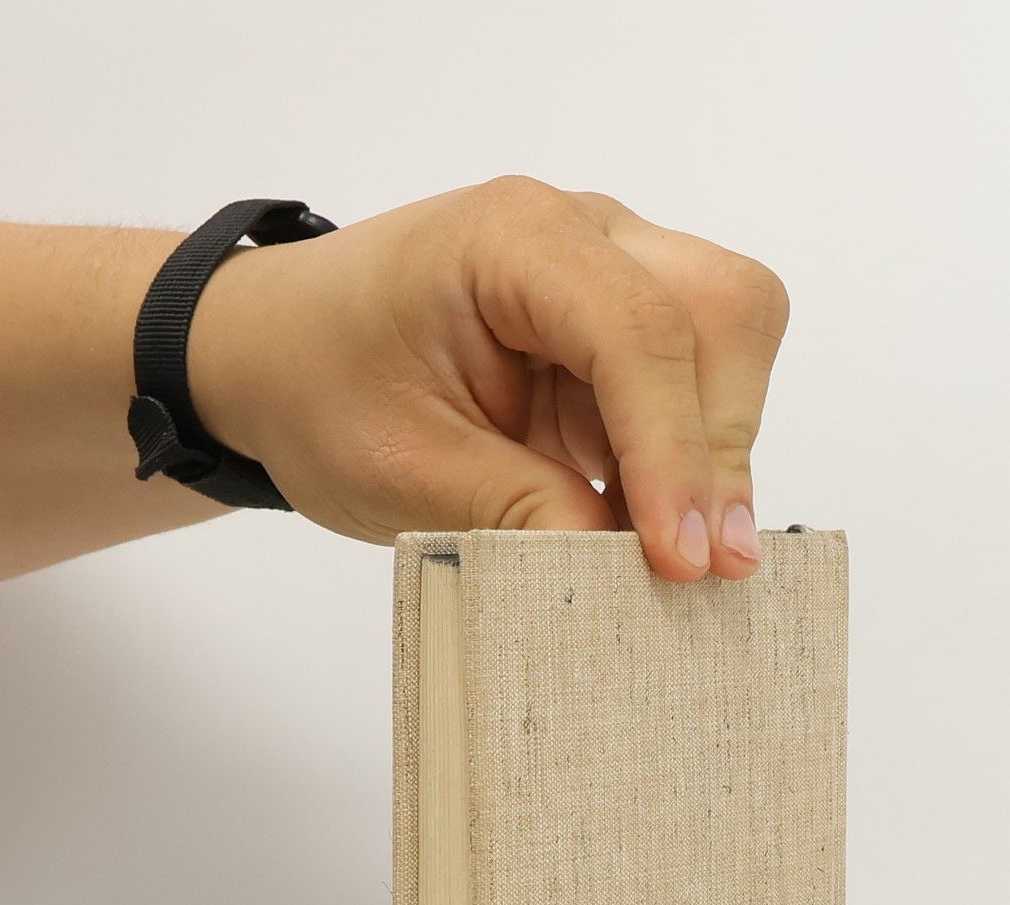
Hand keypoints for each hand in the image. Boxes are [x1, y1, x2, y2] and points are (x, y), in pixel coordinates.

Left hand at [188, 177, 790, 582]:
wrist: (279, 353)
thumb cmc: (320, 386)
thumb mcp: (403, 469)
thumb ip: (519, 511)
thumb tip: (625, 566)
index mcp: (512, 237)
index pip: (638, 330)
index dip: (672, 451)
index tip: (679, 559)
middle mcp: (583, 232)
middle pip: (722, 311)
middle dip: (721, 445)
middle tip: (704, 567)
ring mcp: (612, 273)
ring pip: (730, 344)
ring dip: (713, 456)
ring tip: (669, 558)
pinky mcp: (620, 332)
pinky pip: (696, 386)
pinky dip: (688, 464)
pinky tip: (654, 532)